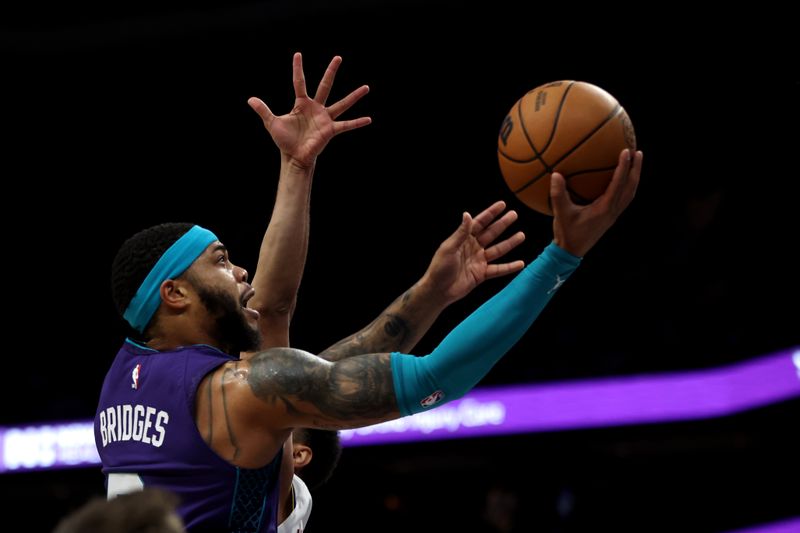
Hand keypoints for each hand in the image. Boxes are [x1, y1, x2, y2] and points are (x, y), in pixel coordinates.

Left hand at [247, 53, 370, 168]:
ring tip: (366, 87)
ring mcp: (325, 118)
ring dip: (354, 96)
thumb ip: (263, 110)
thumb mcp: (272, 123)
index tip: (298, 54)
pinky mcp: (330, 130)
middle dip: (331, 71)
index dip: (298, 68)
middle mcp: (316, 108)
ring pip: (342, 104)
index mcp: (302, 104)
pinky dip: (357, 123)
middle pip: (325, 85)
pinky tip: (369, 119)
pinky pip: (346, 125)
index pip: (300, 82)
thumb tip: (250, 99)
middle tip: (338, 57)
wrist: (294, 157)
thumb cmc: (284, 140)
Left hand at [422, 201, 525, 305]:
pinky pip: (498, 269)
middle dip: (502, 224)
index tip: (502, 204)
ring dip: (509, 243)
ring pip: (498, 250)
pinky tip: (520, 263)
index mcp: (464, 239)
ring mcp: (478, 261)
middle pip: (491, 233)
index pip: (479, 223)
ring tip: (521, 235)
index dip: (491, 213)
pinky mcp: (481, 274)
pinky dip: (509, 267)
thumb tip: (467, 214)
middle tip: (514, 214)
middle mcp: (473, 248)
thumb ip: (461, 232)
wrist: (438, 290)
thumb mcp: (449, 248)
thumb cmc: (439, 268)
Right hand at [551, 148, 642, 256]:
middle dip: (636, 169)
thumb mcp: (561, 213)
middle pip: (631, 187)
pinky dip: (626, 186)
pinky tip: (621, 179)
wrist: (571, 252)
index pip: (618, 184)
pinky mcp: (610, 217)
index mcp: (605, 208)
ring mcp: (613, 215)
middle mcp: (613, 211)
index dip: (623, 167)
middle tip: (638, 152)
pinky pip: (623, 198)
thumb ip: (558, 194)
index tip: (626, 152)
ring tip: (635, 163)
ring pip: (630, 193)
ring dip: (634, 177)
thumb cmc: (567, 232)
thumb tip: (556, 174)